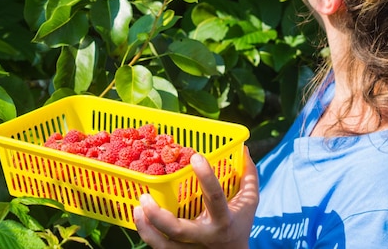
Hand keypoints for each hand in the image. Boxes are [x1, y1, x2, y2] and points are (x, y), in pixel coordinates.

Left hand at [133, 147, 258, 248]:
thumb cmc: (240, 225)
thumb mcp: (249, 202)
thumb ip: (248, 175)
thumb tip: (244, 148)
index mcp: (223, 220)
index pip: (215, 197)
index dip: (206, 177)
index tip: (196, 157)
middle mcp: (205, 236)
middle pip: (178, 230)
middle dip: (159, 215)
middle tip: (145, 196)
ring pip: (163, 245)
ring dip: (147, 228)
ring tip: (138, 207)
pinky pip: (159, 248)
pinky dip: (147, 234)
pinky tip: (139, 217)